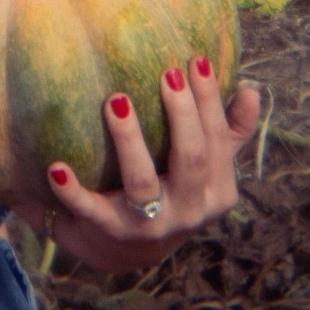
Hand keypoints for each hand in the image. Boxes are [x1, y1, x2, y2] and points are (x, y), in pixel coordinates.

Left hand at [10, 57, 260, 271]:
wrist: (125, 250)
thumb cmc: (169, 191)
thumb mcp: (205, 167)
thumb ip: (230, 132)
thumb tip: (253, 90)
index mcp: (217, 190)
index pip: (217, 139)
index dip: (209, 100)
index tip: (196, 59)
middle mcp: (189, 210)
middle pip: (191, 159)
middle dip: (182, 115)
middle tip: (167, 72)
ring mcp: (151, 225)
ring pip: (143, 182)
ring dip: (130, 141)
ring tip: (116, 100)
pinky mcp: (110, 233)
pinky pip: (91, 210)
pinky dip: (73, 190)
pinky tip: (56, 167)